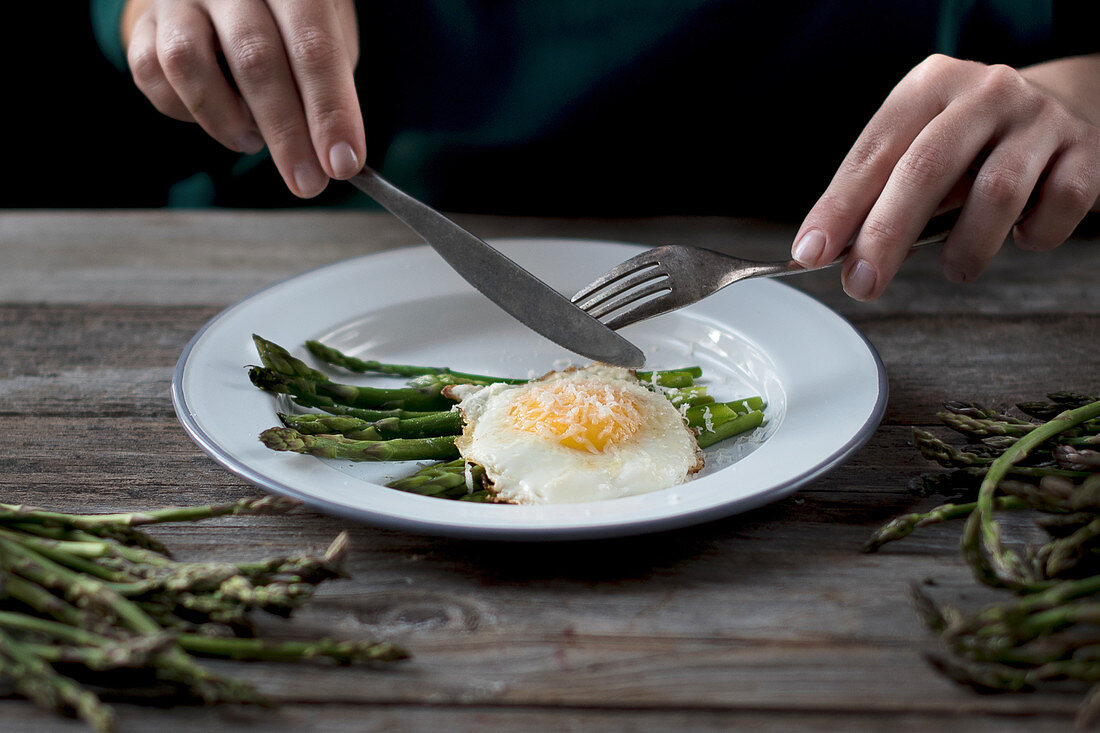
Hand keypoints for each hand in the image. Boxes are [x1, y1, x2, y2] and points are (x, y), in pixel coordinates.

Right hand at [123, 0, 363, 197]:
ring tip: (253, 142)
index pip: (313, 46)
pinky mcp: (146, 21)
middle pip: (255, 60)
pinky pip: (150, 71)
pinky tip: (217, 118)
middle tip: (307, 183)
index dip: (330, 111)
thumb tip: (334, 152)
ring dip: (226, 119)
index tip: (341, 163)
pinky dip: (182, 109)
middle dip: (287, 134)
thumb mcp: (329, 32)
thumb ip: (330, 82)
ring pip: (187, 62)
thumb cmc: (293, 18)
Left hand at [791, 53, 1099, 300]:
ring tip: (955, 267)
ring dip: (966, 248)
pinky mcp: (1086, 152)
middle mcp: (984, 92)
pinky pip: (1055, 209)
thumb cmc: (973, 143)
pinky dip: (1033, 237)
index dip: (838, 208)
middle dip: (886, 236)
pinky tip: (1020, 235)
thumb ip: (878, 192)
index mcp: (928, 86)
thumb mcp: (919, 147)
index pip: (873, 153)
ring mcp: (1038, 120)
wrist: (1067, 107)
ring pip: (995, 194)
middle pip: (925, 169)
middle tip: (863, 284)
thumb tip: (827, 252)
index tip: (811, 253)